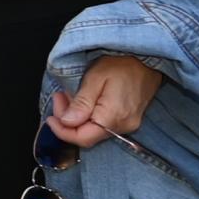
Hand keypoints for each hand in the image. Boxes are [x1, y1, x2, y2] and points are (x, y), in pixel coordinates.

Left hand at [45, 51, 160, 147]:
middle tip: (59, 97)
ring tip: (69, 96)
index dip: (62, 131)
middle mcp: (123, 126)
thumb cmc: (122, 64)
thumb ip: (81, 103)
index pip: (82, 138)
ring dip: (76, 118)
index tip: (50, 118)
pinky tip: (83, 101)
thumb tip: (66, 122)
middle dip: (67, 121)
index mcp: (113, 117)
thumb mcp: (95, 78)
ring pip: (94, 131)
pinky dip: (88, 116)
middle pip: (87, 136)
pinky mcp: (129, 120)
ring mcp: (128, 125)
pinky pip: (103, 126)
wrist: (148, 60)